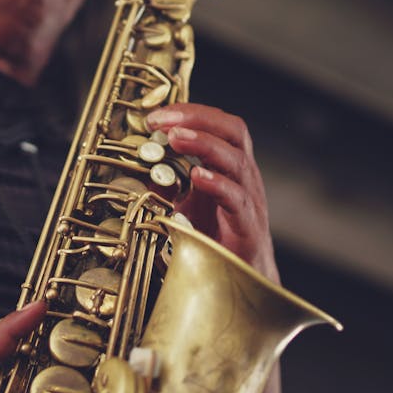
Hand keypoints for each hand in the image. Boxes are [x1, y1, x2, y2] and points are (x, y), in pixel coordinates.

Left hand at [146, 104, 279, 282]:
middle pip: (233, 132)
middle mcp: (243, 177)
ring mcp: (249, 199)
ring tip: (176, 137)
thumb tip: (142, 166)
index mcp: (230, 166)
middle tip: (165, 120)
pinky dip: (217, 184)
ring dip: (204, 144)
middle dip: (198, 119)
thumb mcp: (185, 205)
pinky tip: (197, 176)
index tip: (157, 115)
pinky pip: (237, 199)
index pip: (219, 125)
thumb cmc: (216, 239)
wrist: (241, 279)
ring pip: (236, 161)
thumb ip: (169, 184)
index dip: (191, 113)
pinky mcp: (248, 226)